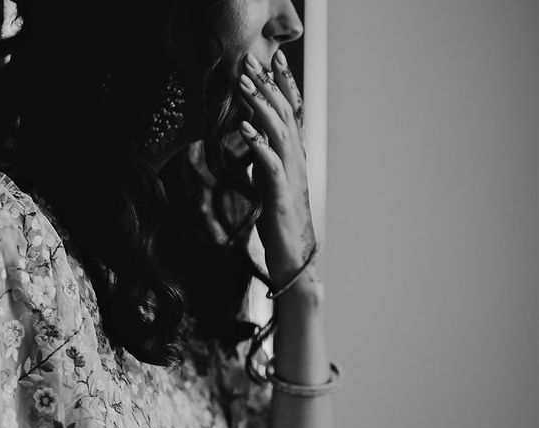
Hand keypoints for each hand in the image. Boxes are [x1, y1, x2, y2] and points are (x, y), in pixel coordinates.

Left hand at [237, 50, 319, 289]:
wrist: (292, 256)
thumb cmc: (279, 222)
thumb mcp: (269, 183)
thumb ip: (264, 161)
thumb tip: (253, 141)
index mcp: (292, 158)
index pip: (289, 113)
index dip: (280, 86)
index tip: (268, 60)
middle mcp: (296, 162)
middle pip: (283, 114)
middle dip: (266, 86)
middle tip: (249, 61)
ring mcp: (291, 177)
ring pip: (279, 133)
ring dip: (260, 107)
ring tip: (242, 85)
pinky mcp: (281, 196)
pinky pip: (271, 165)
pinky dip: (259, 145)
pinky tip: (245, 130)